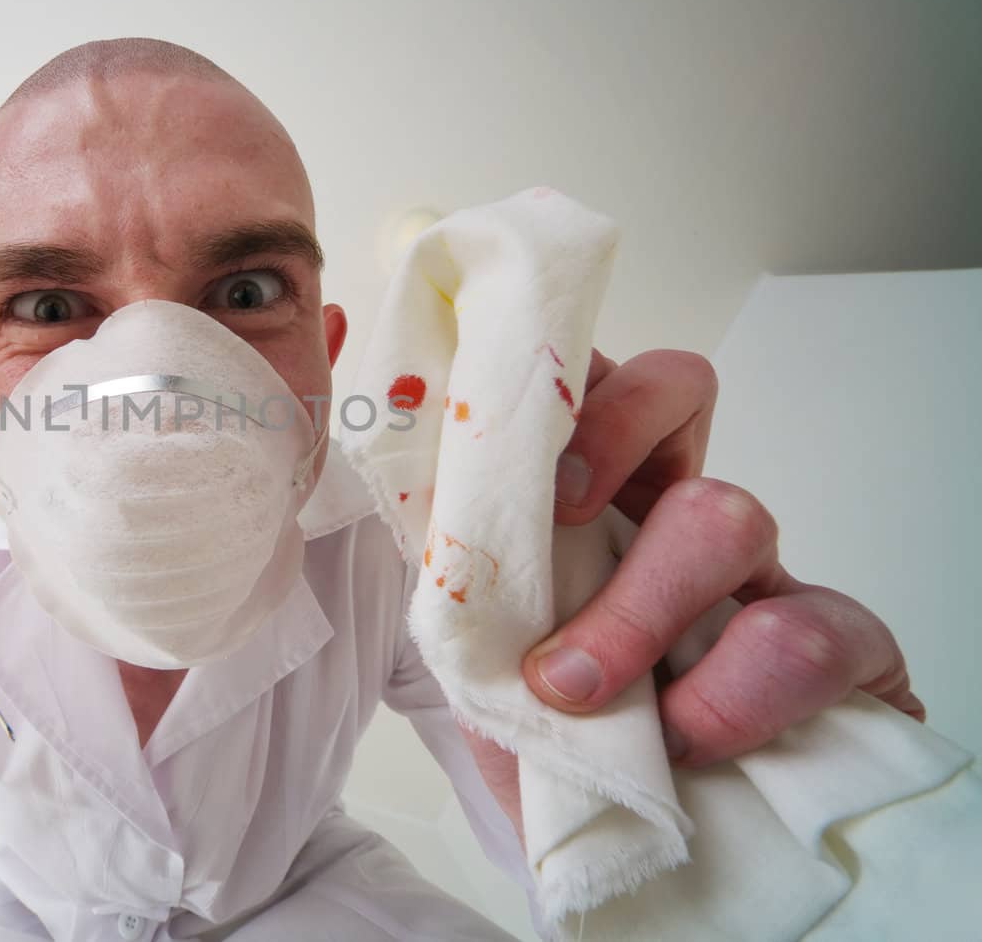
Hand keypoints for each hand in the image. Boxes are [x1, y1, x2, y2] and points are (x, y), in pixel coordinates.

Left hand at [462, 349, 919, 838]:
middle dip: (603, 451)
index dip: (564, 374)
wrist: (616, 857)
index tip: (511, 443)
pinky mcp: (841, 651)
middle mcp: (679, 512)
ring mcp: (763, 573)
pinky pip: (812, 633)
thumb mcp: (471, 646)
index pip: (596, 370)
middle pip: (674, 392)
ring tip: (577, 692)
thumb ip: (443, 557)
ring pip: (731, 510)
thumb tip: (386, 441)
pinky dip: (733, 693)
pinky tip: (687, 744)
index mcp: (593, 492)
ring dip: (639, 607)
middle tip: (549, 531)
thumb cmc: (546, 740)